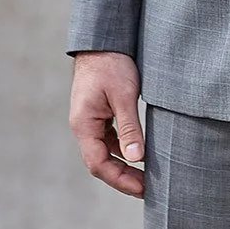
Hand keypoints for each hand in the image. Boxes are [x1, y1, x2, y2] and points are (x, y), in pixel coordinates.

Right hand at [69, 51, 145, 197]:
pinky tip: (137, 150)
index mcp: (84, 124)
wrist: (102, 39)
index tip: (141, 189)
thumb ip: (130, 128)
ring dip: (122, 164)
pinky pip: (107, 138)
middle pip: (99, 162)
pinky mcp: (96, 112)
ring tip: (145, 174)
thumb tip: (136, 159)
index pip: (98, 164)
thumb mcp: (124, 95)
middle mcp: (82, 125)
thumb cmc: (112, 63)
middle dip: (122, 177)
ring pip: (103, 151)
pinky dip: (121, 148)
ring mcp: (88, 119)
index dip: (119, 180)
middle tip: (147, 187)